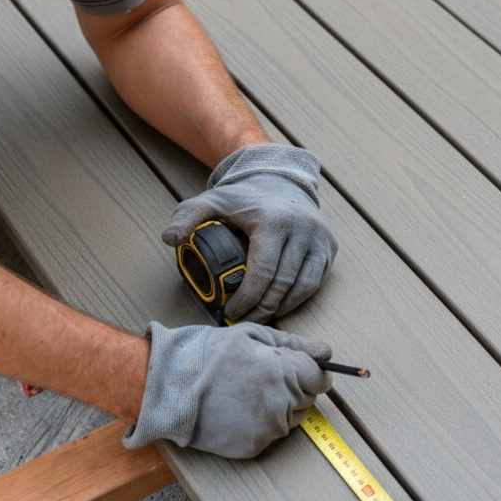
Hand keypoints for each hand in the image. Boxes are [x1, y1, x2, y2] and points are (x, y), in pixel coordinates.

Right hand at [123, 322, 332, 458]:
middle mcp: (280, 404)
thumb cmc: (208, 355)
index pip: (321, 378)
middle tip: (261, 377)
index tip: (297, 367)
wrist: (170, 387)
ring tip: (246, 392)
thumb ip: (294, 344)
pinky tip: (237, 409)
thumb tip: (325, 352)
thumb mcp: (250, 335)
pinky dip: (261, 424)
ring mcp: (267, 429)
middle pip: (307, 399)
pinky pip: (271, 435)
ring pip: (290, 419)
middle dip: (292, 387)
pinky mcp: (253, 447)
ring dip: (279, 406)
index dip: (311, 371)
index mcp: (283, 373)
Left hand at [162, 144, 338, 323]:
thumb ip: (187, 217)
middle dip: (263, 309)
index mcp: (272, 221)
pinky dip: (299, 299)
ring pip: (304, 287)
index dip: (248, 299)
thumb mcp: (210, 201)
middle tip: (245, 320)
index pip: (263, 272)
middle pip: (283, 284)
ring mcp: (319, 238)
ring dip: (282, 308)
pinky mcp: (329, 246)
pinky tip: (281, 306)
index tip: (232, 312)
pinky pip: (316, 281)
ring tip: (262, 317)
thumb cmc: (243, 197)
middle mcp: (301, 228)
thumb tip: (171, 239)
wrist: (279, 180)